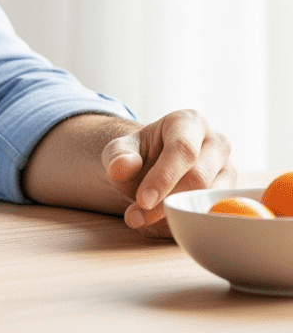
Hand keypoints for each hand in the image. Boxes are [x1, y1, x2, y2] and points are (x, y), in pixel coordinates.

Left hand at [102, 109, 234, 237]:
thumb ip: (118, 156)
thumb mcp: (120, 150)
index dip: (164, 177)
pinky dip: (187, 227)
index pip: (183, 149)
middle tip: (134, 218)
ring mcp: (228, 172)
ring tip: (143, 224)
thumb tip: (123, 166)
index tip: (142, 200)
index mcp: (189, 122)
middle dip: (166, 203)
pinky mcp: (232, 198)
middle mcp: (216, 144)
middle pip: (199, 179)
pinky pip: (213, 218)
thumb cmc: (138, 154)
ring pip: (211, 202)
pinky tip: (160, 229)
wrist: (151, 167)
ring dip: (177, 219)